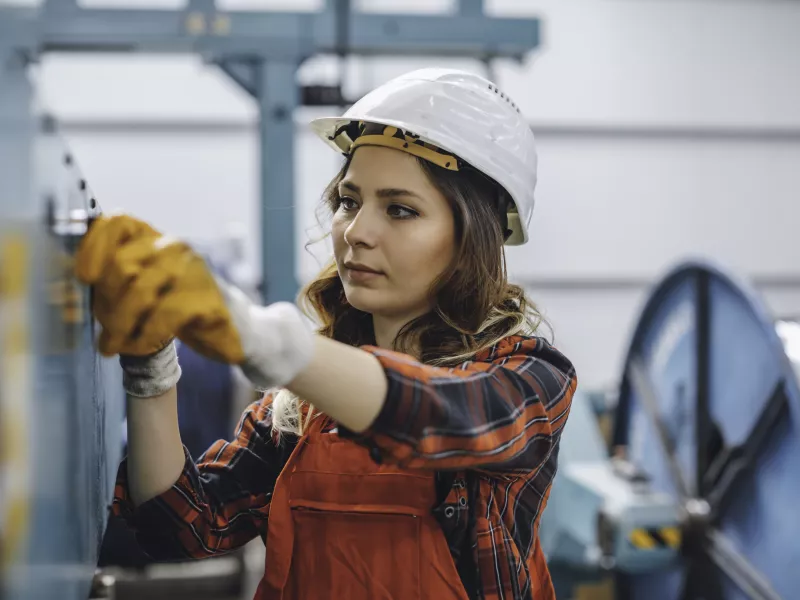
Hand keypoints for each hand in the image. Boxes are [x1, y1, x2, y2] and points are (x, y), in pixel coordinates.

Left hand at [74, 214, 245, 361]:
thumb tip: (63, 297)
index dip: (94, 246)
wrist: (233, 330)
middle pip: (122, 264)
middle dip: (106, 304)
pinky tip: (139, 346)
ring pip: (140, 291)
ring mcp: (194, 271)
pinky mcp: (208, 299)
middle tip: (105, 331)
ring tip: (114, 345)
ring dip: (121, 325)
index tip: (83, 277)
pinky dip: (144, 336)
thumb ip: (111, 284)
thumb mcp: (142, 290)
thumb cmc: (178, 309)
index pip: (118, 222)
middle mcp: (175, 248)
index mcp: (154, 239)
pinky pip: (163, 315)